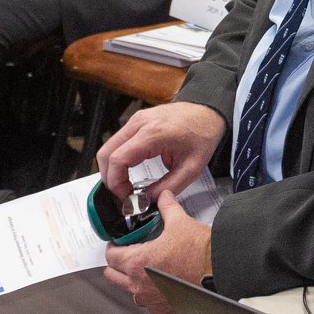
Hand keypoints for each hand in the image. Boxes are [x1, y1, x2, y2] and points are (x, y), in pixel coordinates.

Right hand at [97, 101, 226, 200]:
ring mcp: (136, 120)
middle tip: (123, 192)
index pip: (118, 159)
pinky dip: (118, 158)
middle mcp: (139, 123)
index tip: (126, 195)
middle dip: (109, 177)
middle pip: (106, 152)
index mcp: (152, 134)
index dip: (116, 182)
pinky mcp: (136, 121)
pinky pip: (118, 142)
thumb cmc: (202, 135)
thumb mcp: (191, 169)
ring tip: (127, 184)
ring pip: (109, 147)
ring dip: (113, 168)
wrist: (208, 112)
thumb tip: (145, 201)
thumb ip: (167, 187)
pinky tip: (130, 170)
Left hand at [102, 192, 209, 313]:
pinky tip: (159, 283)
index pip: (111, 257)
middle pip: (112, 276)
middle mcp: (140, 284)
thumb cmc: (200, 252)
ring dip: (131, 280)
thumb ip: (167, 207)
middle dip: (116, 264)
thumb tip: (164, 196)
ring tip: (144, 269)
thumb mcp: (180, 222)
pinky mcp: (163, 308)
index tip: (118, 243)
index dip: (113, 247)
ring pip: (129, 291)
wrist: (221, 271)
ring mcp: (151, 299)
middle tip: (127, 255)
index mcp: (138, 262)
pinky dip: (149, 293)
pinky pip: (148, 303)